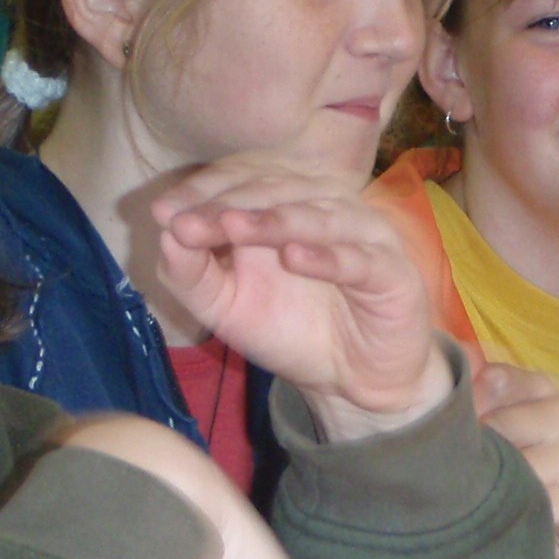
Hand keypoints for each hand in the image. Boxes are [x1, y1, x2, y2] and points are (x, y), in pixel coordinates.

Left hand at [153, 160, 448, 443]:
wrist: (353, 381)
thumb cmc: (291, 330)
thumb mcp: (225, 306)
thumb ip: (192, 273)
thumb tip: (166, 233)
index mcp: (289, 202)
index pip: (246, 177)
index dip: (205, 189)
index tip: (165, 214)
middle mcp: (329, 207)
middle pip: (279, 189)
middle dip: (230, 205)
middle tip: (189, 224)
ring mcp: (366, 236)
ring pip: (320, 215)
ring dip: (274, 220)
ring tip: (233, 228)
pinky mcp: (393, 273)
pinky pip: (360, 260)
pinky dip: (327, 257)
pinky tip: (293, 258)